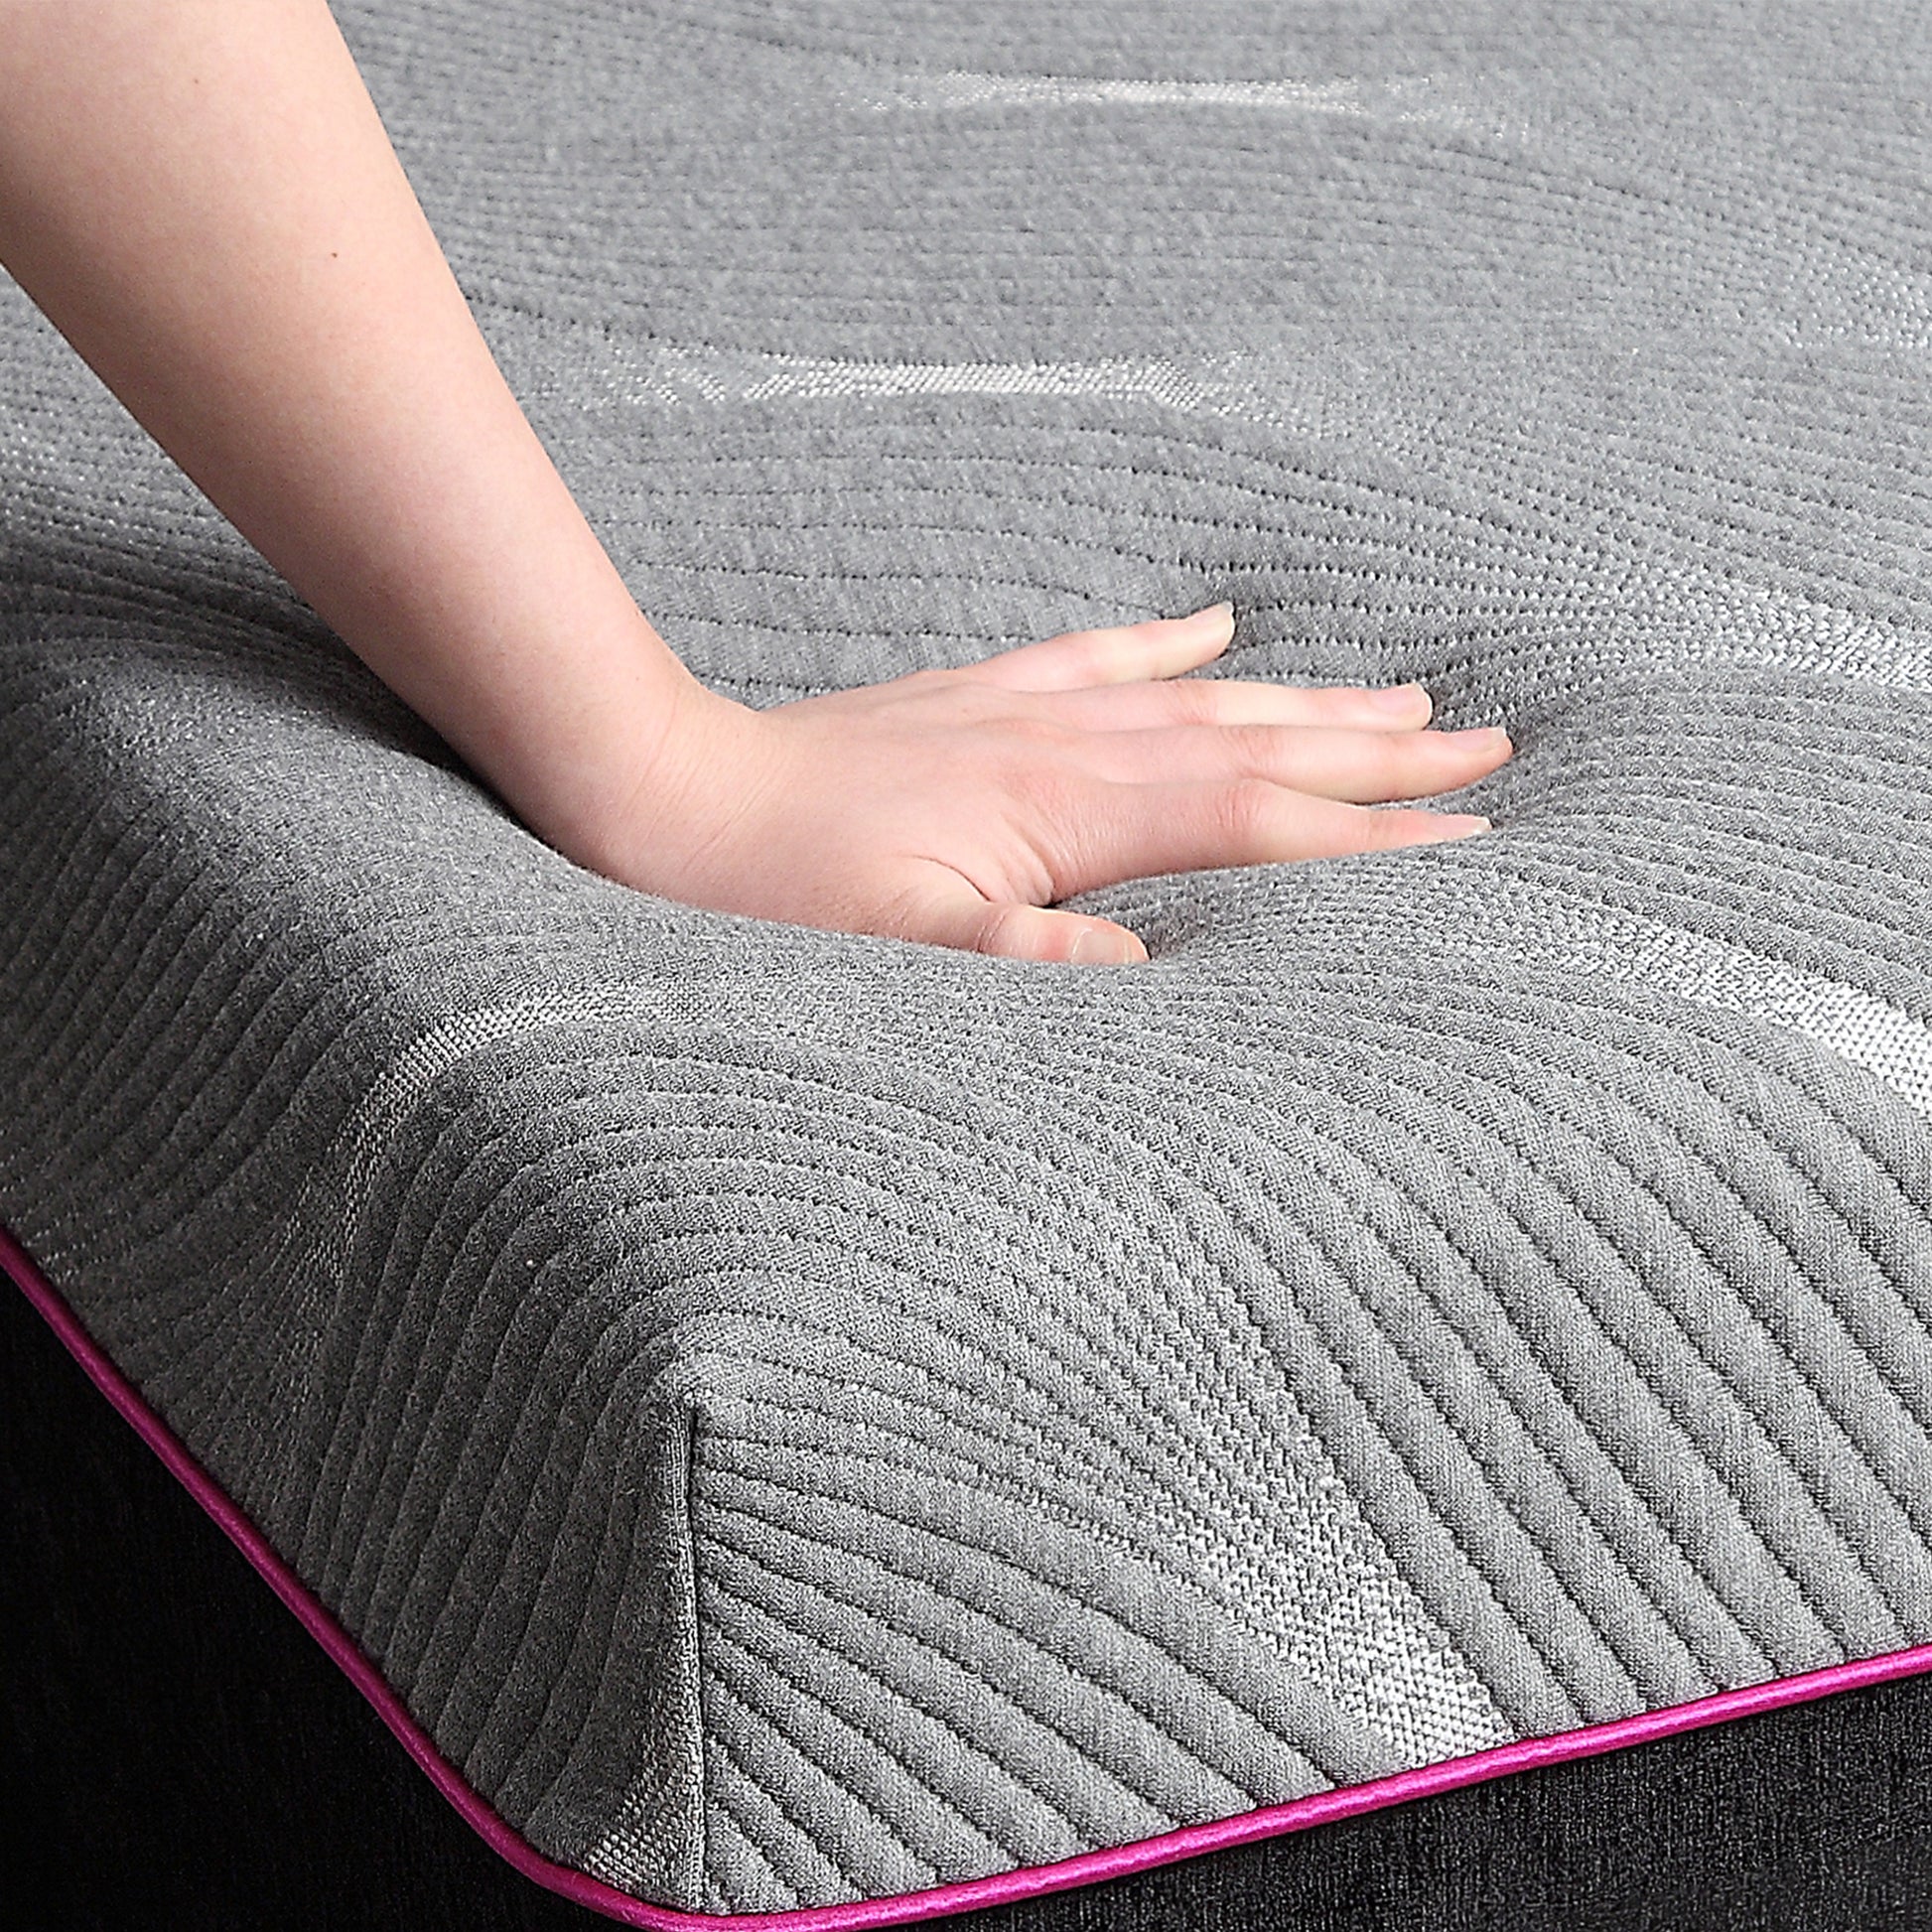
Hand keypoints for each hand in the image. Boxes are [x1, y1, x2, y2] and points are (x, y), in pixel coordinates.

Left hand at [588, 604, 1512, 965]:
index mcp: (1064, 813)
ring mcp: (1021, 712)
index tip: (1468, 831)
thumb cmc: (773, 894)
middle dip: (1377, 750)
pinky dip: (1166, 642)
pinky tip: (1217, 622)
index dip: (1364, 831)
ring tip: (1405, 688)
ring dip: (1307, 697)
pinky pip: (1095, 654)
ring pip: (1200, 696)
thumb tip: (1151, 965)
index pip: (1250, 822)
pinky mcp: (974, 699)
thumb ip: (1028, 957)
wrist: (662, 794)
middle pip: (1254, 743)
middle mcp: (1063, 745)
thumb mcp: (898, 954)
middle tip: (1488, 741)